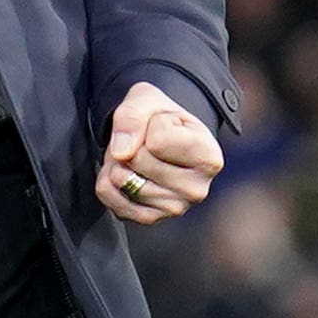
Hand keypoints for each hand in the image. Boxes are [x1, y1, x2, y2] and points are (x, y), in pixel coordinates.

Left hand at [93, 83, 221, 225]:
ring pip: (122, 179)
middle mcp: (197, 190)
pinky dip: (107, 179)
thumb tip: (121, 153)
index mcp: (210, 158)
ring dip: (117, 161)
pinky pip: (109, 196)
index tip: (163, 126)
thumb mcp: (149, 99)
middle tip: (144, 141)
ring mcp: (174, 208)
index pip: (158, 139)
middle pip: (138, 160)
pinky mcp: (149, 218)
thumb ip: (133, 115)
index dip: (151, 124)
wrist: (159, 138)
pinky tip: (127, 172)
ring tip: (137, 155)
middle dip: (130, 144)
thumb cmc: (161, 118)